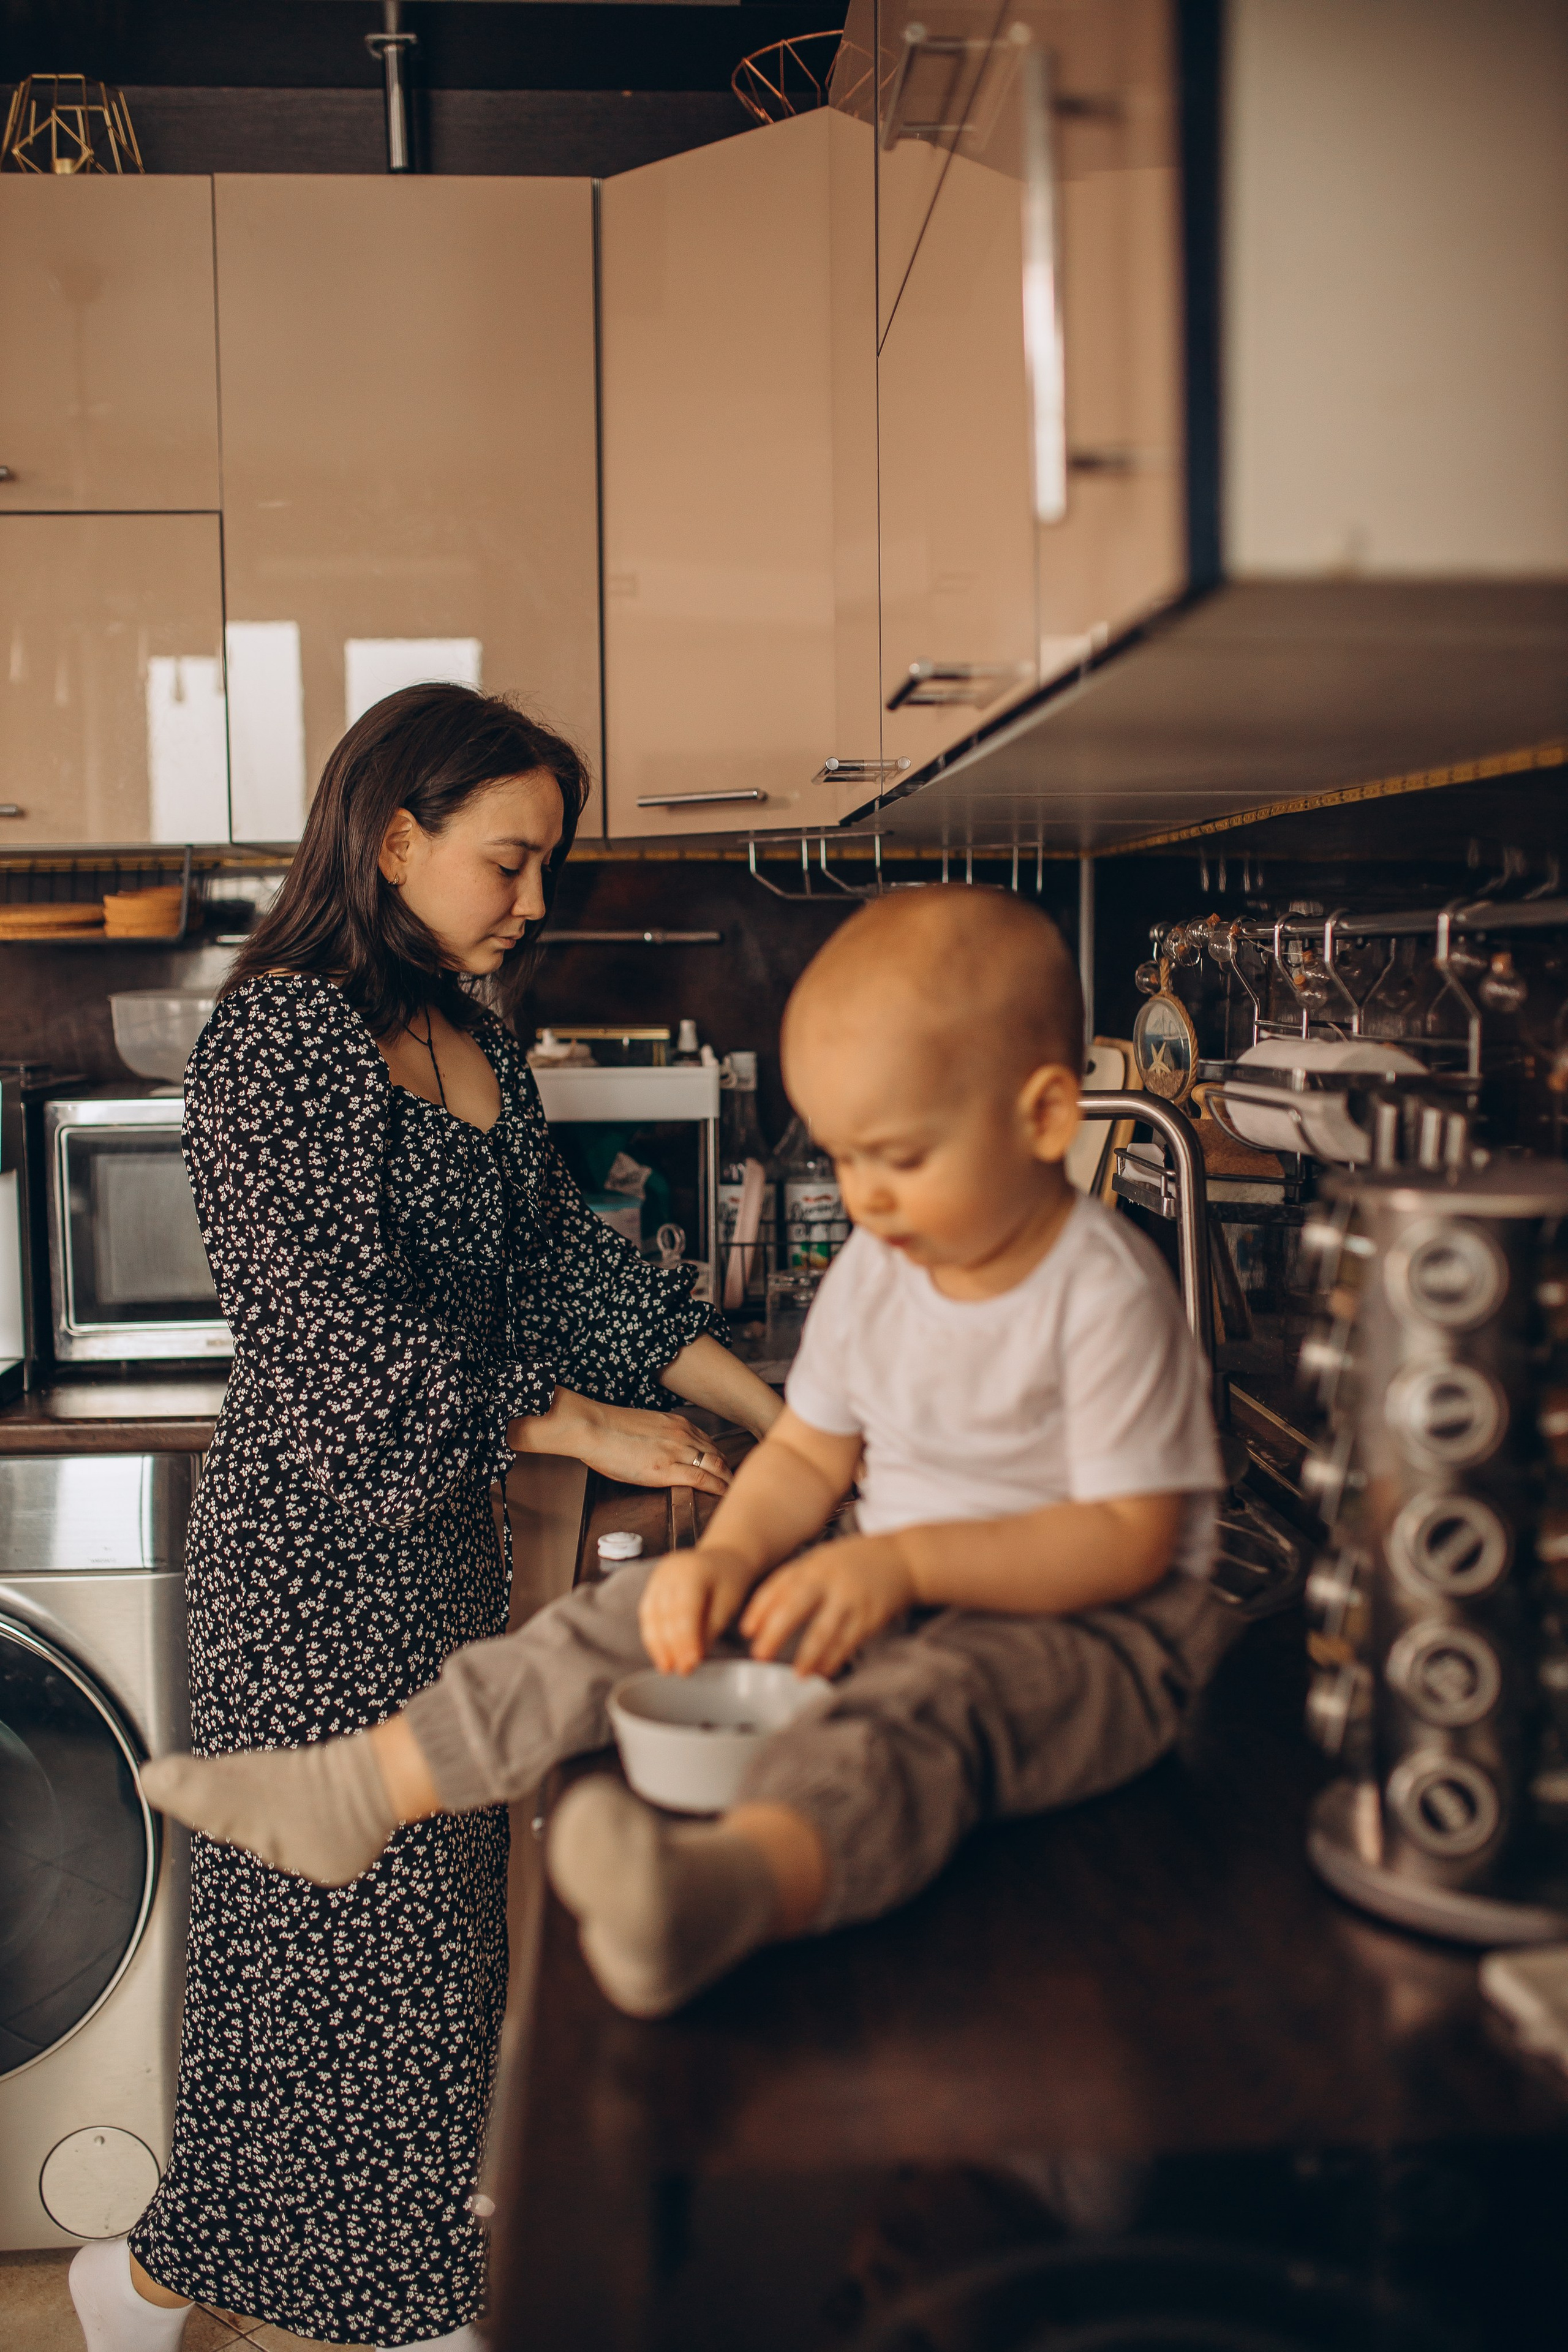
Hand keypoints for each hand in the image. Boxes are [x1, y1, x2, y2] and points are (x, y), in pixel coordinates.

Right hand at [509, 1391, 731, 1495]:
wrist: (594, 1427)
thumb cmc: (609, 1429)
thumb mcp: (645, 1427)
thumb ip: (661, 1438)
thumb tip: (663, 1453)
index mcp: (677, 1424)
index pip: (708, 1443)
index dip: (719, 1459)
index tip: (723, 1471)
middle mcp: (683, 1435)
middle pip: (718, 1454)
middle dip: (729, 1471)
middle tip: (735, 1486)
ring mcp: (676, 1451)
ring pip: (715, 1466)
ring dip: (727, 1481)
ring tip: (733, 1495)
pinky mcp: (666, 1469)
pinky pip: (702, 1480)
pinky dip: (717, 1488)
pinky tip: (722, 1496)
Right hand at [639, 1544, 759, 1673]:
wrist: (723, 1557)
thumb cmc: (730, 1581)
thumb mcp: (729, 1604)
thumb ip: (711, 1629)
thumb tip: (694, 1658)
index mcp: (694, 1571)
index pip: (686, 1610)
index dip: (687, 1639)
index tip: (691, 1663)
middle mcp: (671, 1570)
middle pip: (665, 1613)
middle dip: (671, 1646)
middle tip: (680, 1671)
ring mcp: (658, 1574)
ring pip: (650, 1614)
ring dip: (657, 1644)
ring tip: (666, 1667)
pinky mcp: (653, 1583)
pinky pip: (647, 1611)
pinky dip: (652, 1634)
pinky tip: (660, 1652)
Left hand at [740, 1535, 916, 1677]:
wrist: (904, 1559)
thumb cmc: (855, 1562)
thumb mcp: (824, 1560)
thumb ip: (796, 1581)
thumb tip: (761, 1616)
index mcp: (814, 1564)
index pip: (780, 1585)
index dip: (760, 1608)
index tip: (746, 1631)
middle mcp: (830, 1580)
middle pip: (797, 1606)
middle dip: (776, 1632)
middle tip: (760, 1655)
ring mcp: (851, 1598)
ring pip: (825, 1630)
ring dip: (808, 1655)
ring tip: (796, 1674)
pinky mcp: (871, 1616)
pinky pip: (849, 1642)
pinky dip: (834, 1659)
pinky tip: (823, 1672)